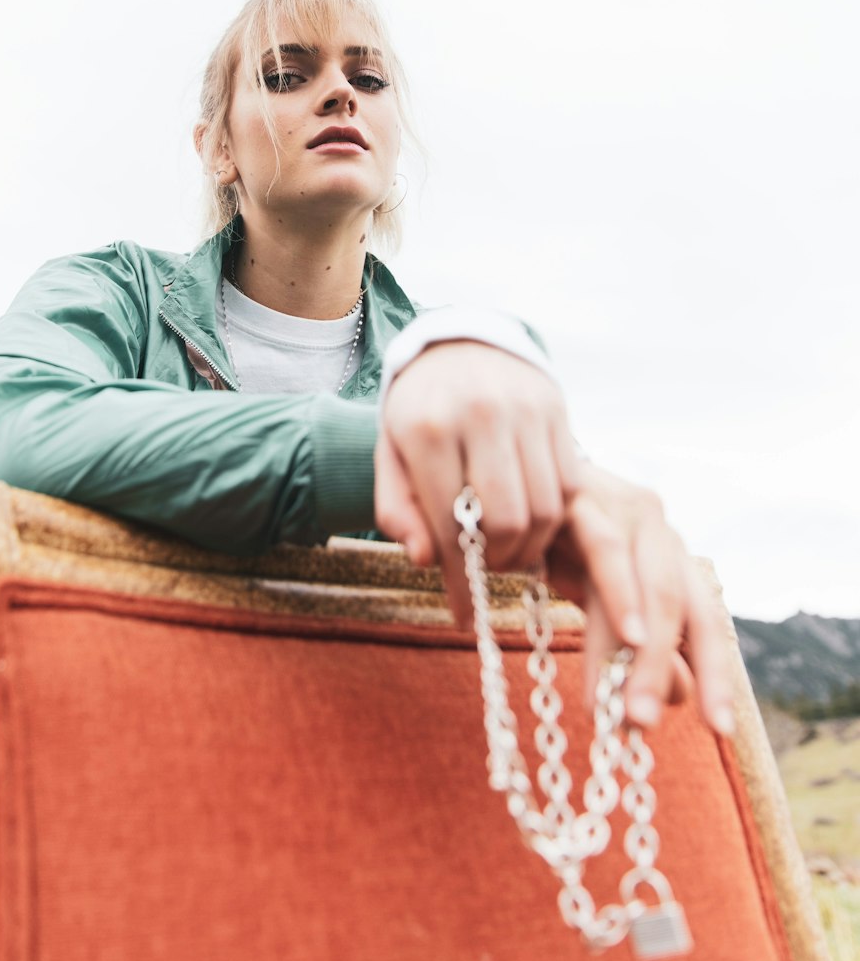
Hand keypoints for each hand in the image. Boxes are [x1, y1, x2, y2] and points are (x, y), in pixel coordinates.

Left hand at [374, 340, 582, 626]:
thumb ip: (398, 510)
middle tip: (487, 571)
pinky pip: (570, 483)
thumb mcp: (390, 456)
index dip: (459, 579)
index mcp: (428, 428)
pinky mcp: (558, 407)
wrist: (457, 344)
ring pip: (546, 508)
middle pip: (508, 522)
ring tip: (508, 550)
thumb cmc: (419, 412)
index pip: (450, 524)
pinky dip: (555, 516)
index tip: (464, 616)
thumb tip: (426, 560)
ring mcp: (526, 408)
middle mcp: (481, 413)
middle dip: (498, 562)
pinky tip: (531, 520)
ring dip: (530, 546)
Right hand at [544, 463, 735, 737]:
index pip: (706, 623)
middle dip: (669, 673)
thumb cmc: (555, 545)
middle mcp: (659, 530)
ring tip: (630, 709)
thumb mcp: (598, 602)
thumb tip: (683, 697)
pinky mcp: (585, 495)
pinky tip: (627, 637)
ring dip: (646, 654)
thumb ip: (637, 643)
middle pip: (686, 610)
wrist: (501, 482)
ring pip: (654, 588)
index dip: (717, 675)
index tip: (721, 730)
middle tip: (645, 727)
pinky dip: (622, 595)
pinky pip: (607, 550)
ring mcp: (626, 508)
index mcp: (669, 557)